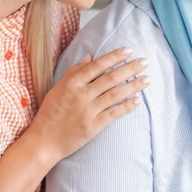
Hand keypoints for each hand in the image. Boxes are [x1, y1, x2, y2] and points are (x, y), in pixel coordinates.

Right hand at [27, 47, 148, 161]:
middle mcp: (81, 95)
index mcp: (72, 83)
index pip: (97, 65)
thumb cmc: (50, 113)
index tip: (129, 50)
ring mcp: (88, 111)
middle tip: (145, 62)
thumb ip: (74, 72)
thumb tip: (90, 57)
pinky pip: (114, 113)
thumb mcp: (58, 88)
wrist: (44, 141)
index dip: (115, 57)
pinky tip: (138, 100)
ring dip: (134, 85)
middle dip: (130, 68)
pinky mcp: (93, 126)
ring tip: (147, 79)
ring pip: (116, 94)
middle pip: (111, 78)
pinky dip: (127, 106)